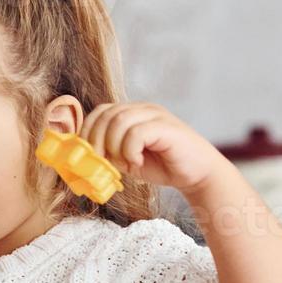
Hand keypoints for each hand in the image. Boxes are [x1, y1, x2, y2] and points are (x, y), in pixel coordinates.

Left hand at [82, 102, 227, 193]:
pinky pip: (136, 133)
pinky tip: (137, 162)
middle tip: (104, 162)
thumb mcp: (127, 159)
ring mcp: (155, 115)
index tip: (87, 154)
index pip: (100, 111)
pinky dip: (130, 151)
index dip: (88, 131)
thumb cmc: (162, 166)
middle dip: (97, 141)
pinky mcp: (166, 127)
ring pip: (119, 121)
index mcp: (132, 112)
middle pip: (106, 114)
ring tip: (126, 163)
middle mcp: (143, 109)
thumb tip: (85, 155)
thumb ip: (109, 152)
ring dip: (115, 147)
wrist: (197, 174)